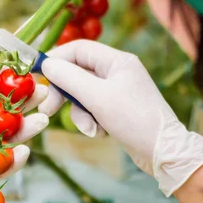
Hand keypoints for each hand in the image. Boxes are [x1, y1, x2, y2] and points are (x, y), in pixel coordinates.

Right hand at [39, 41, 202, 195]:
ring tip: (91, 129)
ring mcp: (117, 90)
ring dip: (79, 113)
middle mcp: (117, 71)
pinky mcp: (116, 109)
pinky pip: (92, 109)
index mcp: (117, 60)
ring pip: (82, 94)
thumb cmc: (134, 120)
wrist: (164, 153)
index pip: (78, 49)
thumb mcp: (97, 98)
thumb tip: (47, 64)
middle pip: (77, 73)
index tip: (37, 74)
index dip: (56, 59)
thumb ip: (70, 78)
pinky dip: (91, 121)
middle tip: (49, 109)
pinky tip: (101, 133)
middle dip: (63, 93)